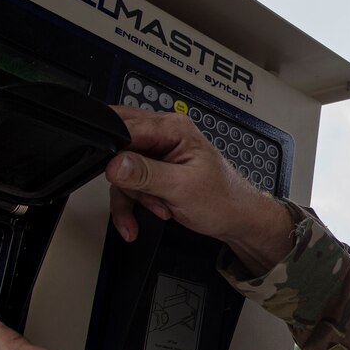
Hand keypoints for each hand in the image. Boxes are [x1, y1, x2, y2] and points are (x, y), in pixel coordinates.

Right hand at [106, 107, 292, 273]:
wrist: (235, 219)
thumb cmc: (222, 199)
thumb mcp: (182, 187)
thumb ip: (146, 174)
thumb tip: (115, 164)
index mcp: (173, 128)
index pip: (127, 126)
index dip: (114, 151)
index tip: (115, 175)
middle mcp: (163, 136)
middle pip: (117, 148)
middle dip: (125, 178)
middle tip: (140, 194)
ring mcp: (156, 154)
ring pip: (119, 171)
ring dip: (135, 196)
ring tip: (160, 207)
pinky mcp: (152, 172)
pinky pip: (126, 186)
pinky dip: (130, 206)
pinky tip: (134, 223)